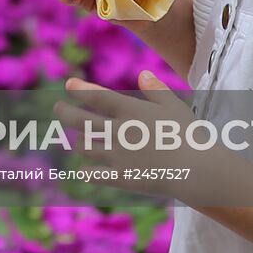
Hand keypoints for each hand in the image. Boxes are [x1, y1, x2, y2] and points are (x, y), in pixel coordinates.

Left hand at [52, 72, 201, 201]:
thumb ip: (156, 90)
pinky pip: (93, 175)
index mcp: (129, 111)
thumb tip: (142, 74)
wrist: (194, 169)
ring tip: (79, 139)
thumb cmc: (188, 133)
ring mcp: (116, 155)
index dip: (80, 89)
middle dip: (65, 112)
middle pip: (81, 120)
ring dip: (79, 141)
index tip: (69, 84)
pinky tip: (83, 171)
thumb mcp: (174, 105)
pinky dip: (86, 172)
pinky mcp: (120, 177)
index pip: (97, 97)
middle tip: (58, 107)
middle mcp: (117, 131)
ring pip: (85, 146)